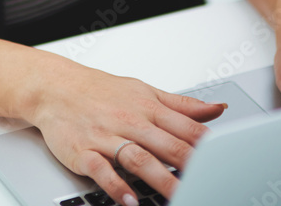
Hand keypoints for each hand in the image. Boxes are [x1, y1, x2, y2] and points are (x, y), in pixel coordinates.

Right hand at [27, 60, 225, 205]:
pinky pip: (102, 170)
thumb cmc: (100, 91)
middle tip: (210, 185)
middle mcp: (130, 121)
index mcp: (147, 107)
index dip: (207, 148)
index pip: (185, 128)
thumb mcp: (143, 90)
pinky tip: (129, 200)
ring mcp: (106, 137)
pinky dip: (116, 185)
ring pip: (138, 159)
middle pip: (167, 145)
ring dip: (160, 180)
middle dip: (191, 167)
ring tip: (179, 198)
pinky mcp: (83, 151)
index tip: (226, 164)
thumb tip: (217, 108)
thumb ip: (182, 105)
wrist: (54, 87)